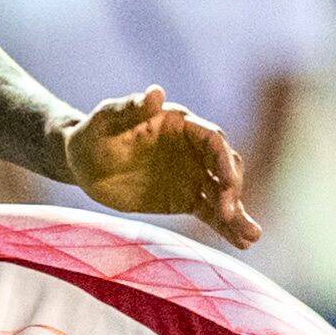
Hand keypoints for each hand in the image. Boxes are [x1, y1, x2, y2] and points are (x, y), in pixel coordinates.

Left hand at [62, 85, 262, 244]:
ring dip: (238, 214)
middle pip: (224, 167)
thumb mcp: (106, 118)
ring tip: (252, 237)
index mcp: (180, 124)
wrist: (83, 162)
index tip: (227, 181)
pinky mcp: (185, 198)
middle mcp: (193, 149)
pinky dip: (226, 227)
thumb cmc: (94, 133)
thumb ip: (130, 108)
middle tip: (228, 213)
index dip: (223, 159)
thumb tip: (156, 92)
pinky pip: (210, 212)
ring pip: (222, 193)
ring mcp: (192, 174)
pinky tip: (242, 243)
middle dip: (230, 190)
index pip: (212, 139)